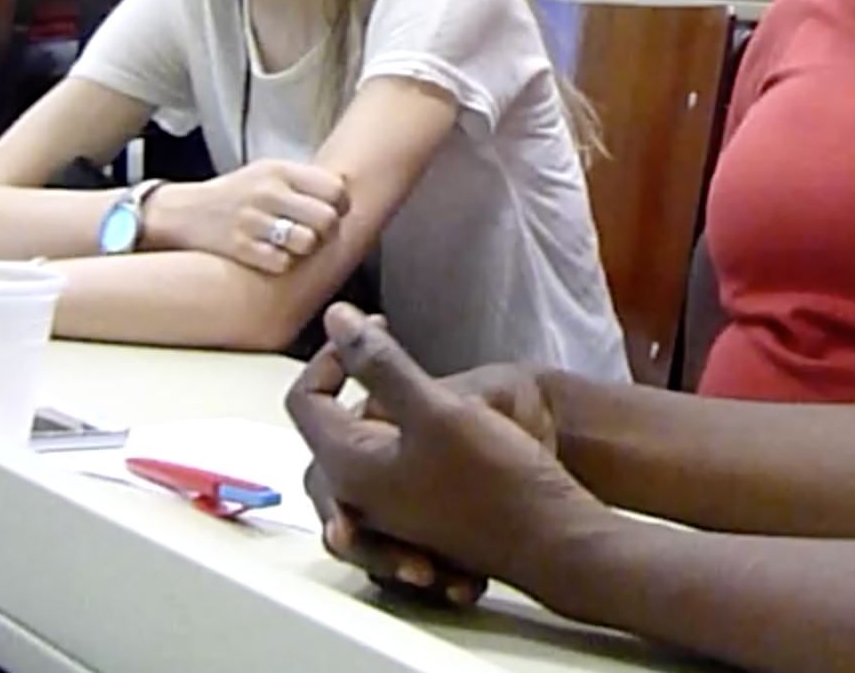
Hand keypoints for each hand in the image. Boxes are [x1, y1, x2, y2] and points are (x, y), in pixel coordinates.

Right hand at [145, 161, 347, 273]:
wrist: (180, 213)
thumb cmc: (235, 195)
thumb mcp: (267, 173)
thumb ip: (305, 181)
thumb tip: (347, 191)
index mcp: (280, 171)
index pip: (336, 189)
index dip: (340, 206)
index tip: (332, 213)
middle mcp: (268, 192)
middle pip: (327, 219)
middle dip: (327, 232)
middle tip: (314, 235)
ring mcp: (252, 220)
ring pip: (307, 242)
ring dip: (305, 250)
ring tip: (292, 246)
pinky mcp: (238, 247)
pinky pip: (281, 263)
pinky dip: (281, 265)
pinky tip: (271, 258)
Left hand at [288, 306, 603, 595]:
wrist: (548, 536)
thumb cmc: (495, 476)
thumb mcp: (437, 408)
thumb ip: (381, 363)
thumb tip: (336, 318)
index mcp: (349, 467)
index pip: (306, 400)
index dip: (332, 355)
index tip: (375, 332)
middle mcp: (358, 496)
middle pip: (324, 431)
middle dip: (349, 384)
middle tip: (386, 357)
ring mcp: (388, 514)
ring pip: (356, 455)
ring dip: (376, 414)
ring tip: (412, 392)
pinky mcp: (419, 522)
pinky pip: (386, 478)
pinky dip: (400, 445)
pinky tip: (432, 432)